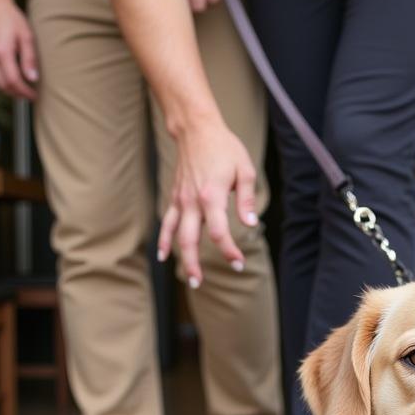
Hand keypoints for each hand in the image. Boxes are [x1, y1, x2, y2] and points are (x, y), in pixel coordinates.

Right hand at [0, 0, 38, 99]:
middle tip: (29, 95)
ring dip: (8, 90)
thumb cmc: (12, 18)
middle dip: (17, 94)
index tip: (34, 95)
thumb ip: (29, 59)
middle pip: (3, 86)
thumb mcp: (26, 36)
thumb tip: (33, 79)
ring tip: (21, 89)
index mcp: (1, 52)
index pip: (13, 81)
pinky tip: (9, 80)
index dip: (24, 92)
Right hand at [158, 117, 258, 286]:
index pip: (218, 232)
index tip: (239, 263)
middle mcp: (192, 201)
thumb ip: (246, 200)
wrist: (196, 130)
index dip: (229, 251)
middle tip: (201, 284)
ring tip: (189, 279)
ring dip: (181, 258)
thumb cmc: (224, 148)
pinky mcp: (176, 198)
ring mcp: (181, 201)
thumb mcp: (245, 169)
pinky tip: (164, 255)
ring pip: (176, 236)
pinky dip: (165, 240)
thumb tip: (250, 224)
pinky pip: (168, 223)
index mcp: (211, 196)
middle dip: (195, 264)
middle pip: (190, 240)